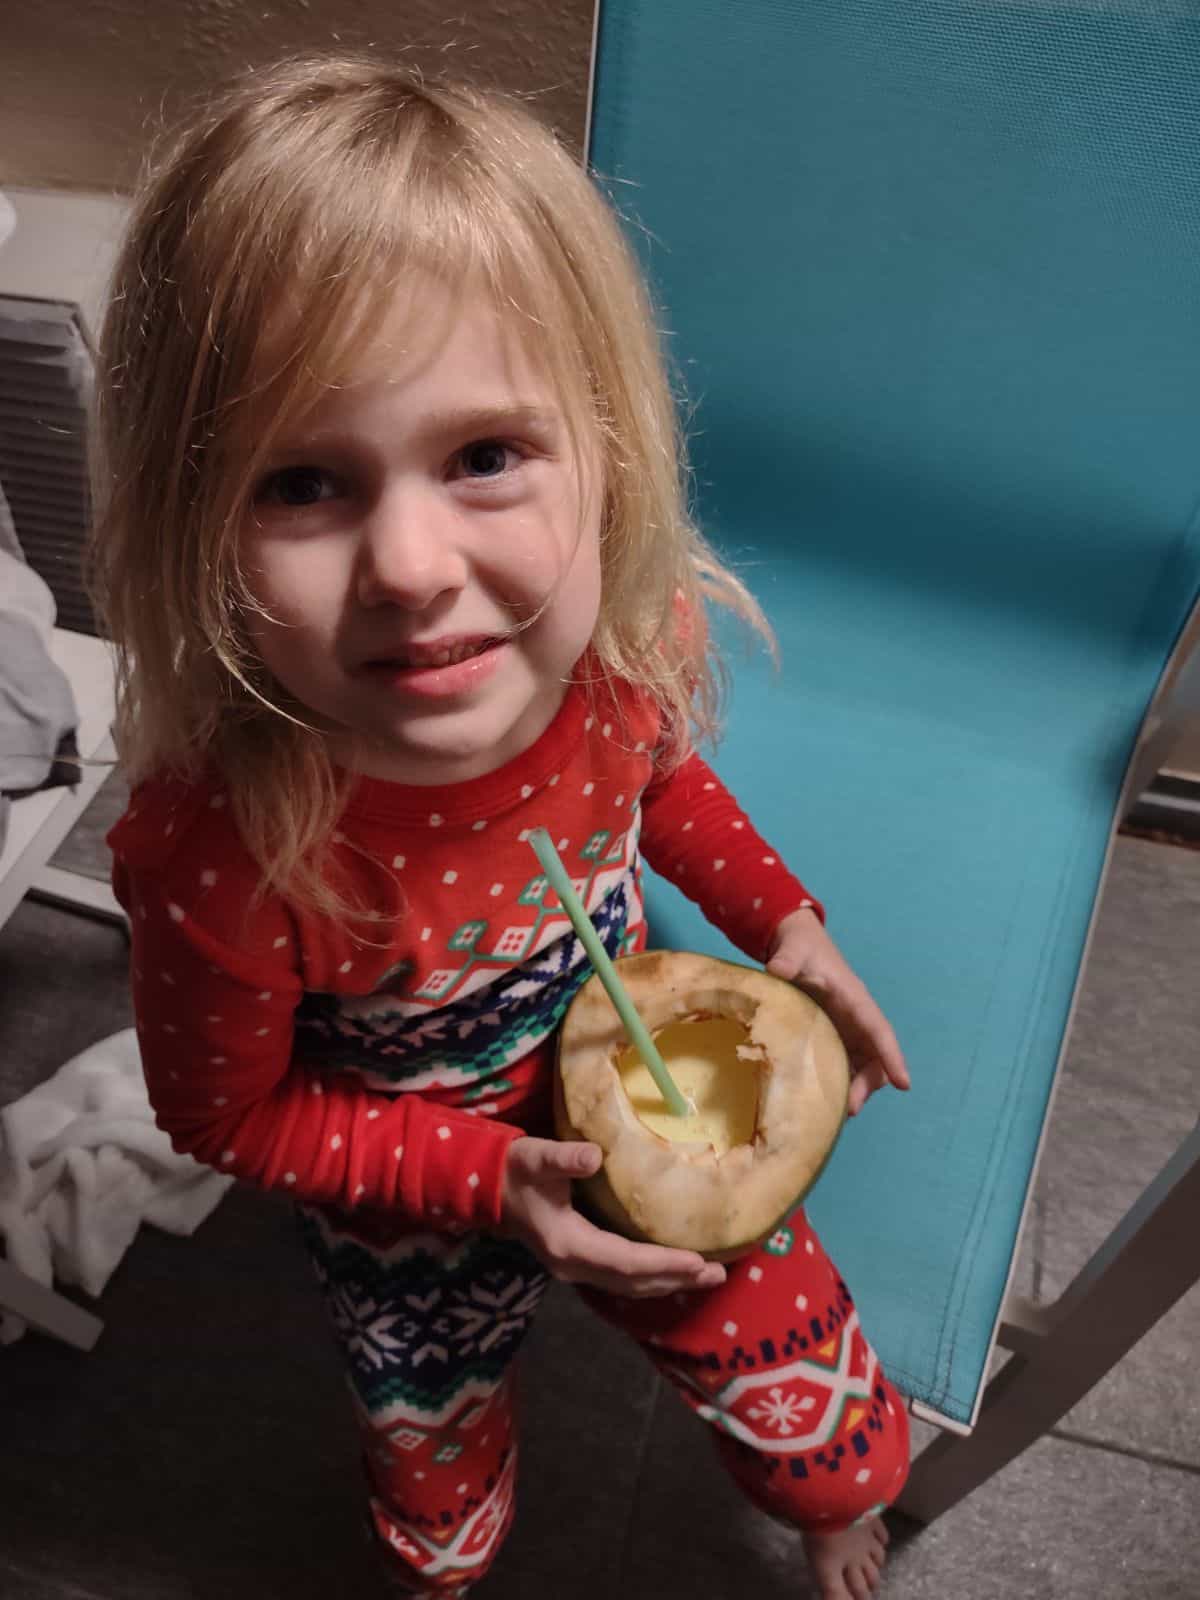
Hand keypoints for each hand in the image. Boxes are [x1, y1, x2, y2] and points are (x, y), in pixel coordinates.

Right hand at [500, 1137, 726, 1296]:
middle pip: (633, 1282)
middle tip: (717, 1273)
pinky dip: (651, 1278)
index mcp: (568, 1245)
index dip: (663, 1263)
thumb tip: (593, 1156)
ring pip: (629, 1285)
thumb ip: (563, 1158)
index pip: (625, 1262)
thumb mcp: (536, 1158)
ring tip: (706, 1276)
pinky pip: (621, 1279)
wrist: (490, 1187)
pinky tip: (672, 1271)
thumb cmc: (517, 1169)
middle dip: (676, 1278)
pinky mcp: (579, 1263)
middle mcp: (574, 1266)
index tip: (698, 1260)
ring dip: (668, 1282)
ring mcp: (576, 1269)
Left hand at [766, 907, 910, 1115]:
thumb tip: (778, 970)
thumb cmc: (800, 947)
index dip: (892, 1057)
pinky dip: (838, 1083)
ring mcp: (846, 1031)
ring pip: (862, 1066)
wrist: (796, 946)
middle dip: (869, 1084)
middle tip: (849, 1108)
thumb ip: (787, 959)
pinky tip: (820, 1100)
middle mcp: (856, 1019)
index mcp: (854, 999)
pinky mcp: (833, 1037)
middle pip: (875, 1057)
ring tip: (835, 1112)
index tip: (904, 1084)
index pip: (879, 1030)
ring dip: (855, 1088)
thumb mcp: (793, 949)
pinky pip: (844, 1065)